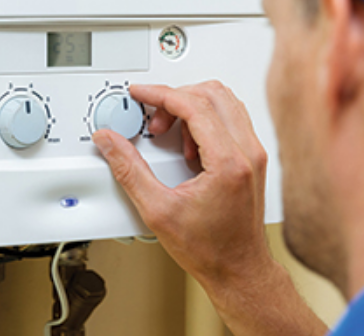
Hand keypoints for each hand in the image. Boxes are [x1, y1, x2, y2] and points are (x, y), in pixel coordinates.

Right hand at [92, 81, 271, 285]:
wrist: (239, 271)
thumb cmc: (210, 249)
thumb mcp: (157, 210)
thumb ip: (128, 170)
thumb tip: (109, 142)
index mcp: (228, 162)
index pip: (194, 105)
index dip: (160, 93)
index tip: (140, 93)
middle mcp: (248, 152)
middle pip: (212, 94)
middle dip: (175, 98)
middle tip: (152, 119)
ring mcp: (254, 154)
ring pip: (224, 102)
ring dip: (191, 107)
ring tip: (168, 133)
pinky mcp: (252, 158)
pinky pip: (230, 118)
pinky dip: (204, 120)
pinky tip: (186, 145)